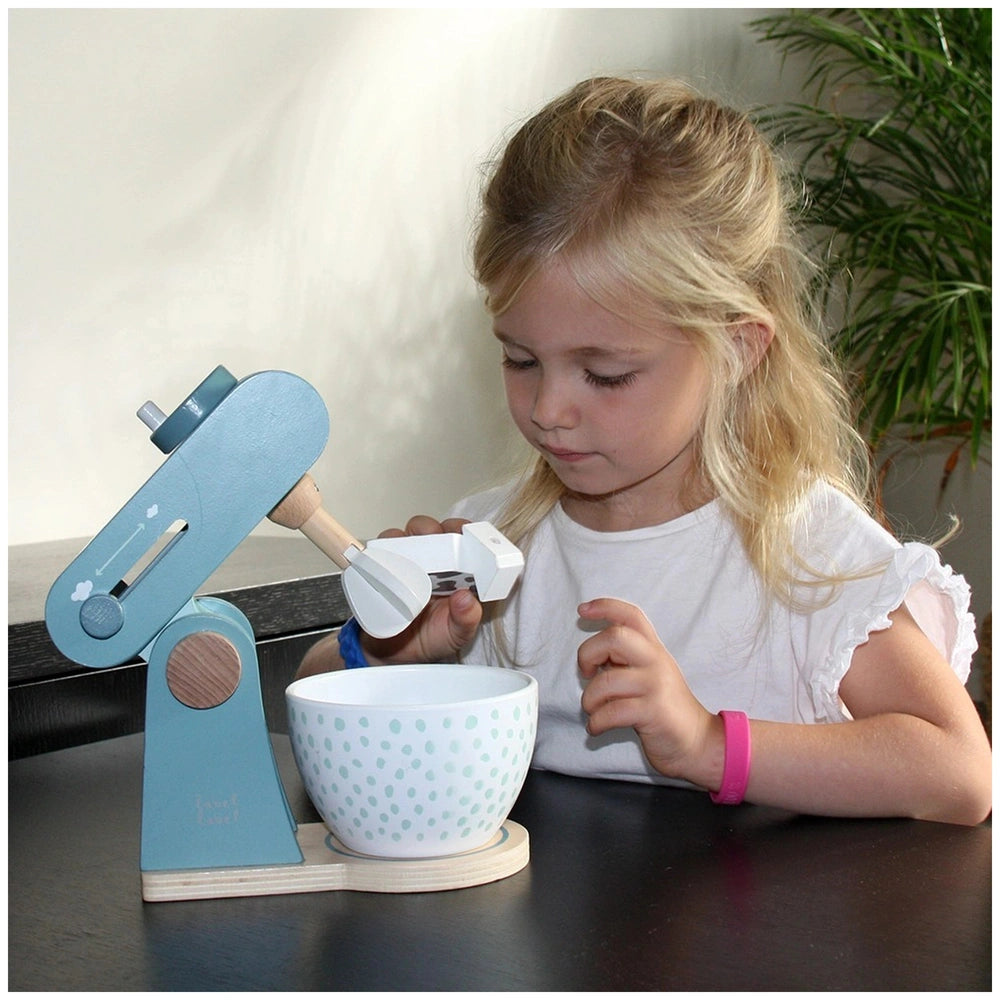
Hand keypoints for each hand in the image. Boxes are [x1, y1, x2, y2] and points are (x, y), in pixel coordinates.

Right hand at [361, 516, 483, 664]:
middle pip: (435, 530)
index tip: (463, 535)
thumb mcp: (455, 635)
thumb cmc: (429, 639)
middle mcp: (434, 563)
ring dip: (410, 537)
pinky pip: (382, 547)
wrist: (390, 654)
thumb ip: (466, 620)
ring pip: (409, 533)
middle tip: (434, 544)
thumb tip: (467, 599)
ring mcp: (408, 562)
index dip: (464, 532)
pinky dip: (384, 548)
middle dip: (435, 530)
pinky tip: (389, 562)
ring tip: (411, 557)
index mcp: (458, 573)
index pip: (464, 541)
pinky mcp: (383, 565)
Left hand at [577, 597, 720, 785]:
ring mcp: (656, 685)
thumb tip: (591, 652)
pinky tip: (597, 727)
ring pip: (606, 681)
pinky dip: (596, 722)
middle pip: (615, 637)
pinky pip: (612, 712)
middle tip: (586, 674)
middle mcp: (656, 661)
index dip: (605, 607)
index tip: (582, 610)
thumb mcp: (647, 674)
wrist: (696, 742)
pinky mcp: (654, 712)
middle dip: (587, 653)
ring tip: (593, 711)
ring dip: (589, 700)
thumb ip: (624, 659)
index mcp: (653, 649)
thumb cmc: (662, 708)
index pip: (631, 615)